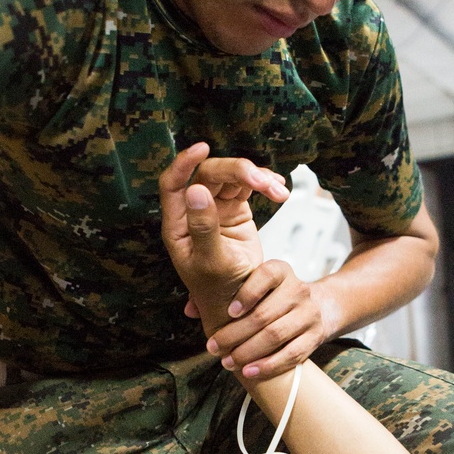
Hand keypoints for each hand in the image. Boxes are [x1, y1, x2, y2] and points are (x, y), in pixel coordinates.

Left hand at [159, 142, 266, 327]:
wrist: (243, 305)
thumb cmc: (221, 290)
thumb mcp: (212, 261)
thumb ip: (204, 226)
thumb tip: (196, 190)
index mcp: (178, 225)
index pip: (173, 184)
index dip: (184, 163)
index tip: (203, 148)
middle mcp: (194, 212)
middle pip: (209, 174)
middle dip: (237, 172)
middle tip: (263, 182)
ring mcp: (215, 208)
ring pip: (231, 177)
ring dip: (257, 178)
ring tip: (279, 191)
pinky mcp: (235, 209)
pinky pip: (248, 186)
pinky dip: (265, 184)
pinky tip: (279, 190)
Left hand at [205, 261, 332, 380]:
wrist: (318, 307)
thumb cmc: (273, 298)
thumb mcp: (252, 286)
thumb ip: (220, 294)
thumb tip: (190, 309)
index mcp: (281, 271)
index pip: (266, 276)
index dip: (246, 294)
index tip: (229, 312)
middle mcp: (298, 290)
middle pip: (265, 314)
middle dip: (235, 334)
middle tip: (214, 348)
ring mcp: (309, 314)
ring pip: (276, 335)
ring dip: (248, 352)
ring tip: (228, 362)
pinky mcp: (315, 336)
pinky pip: (292, 354)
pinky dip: (268, 365)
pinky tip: (249, 371)